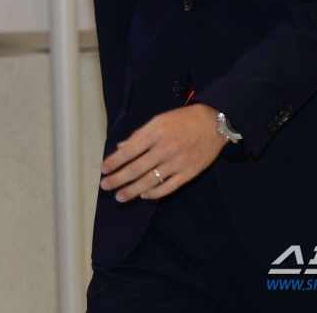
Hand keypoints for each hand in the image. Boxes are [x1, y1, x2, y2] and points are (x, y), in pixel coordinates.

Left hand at [100, 103, 227, 201]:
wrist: (214, 124)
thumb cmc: (184, 119)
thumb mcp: (160, 119)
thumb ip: (140, 134)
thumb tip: (120, 147)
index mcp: (157, 131)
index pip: (129, 150)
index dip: (114, 162)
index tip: (103, 169)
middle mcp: (165, 148)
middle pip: (136, 168)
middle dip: (118, 179)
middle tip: (105, 186)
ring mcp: (177, 162)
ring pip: (149, 181)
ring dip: (131, 190)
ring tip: (120, 196)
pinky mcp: (188, 173)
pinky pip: (167, 187)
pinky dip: (154, 193)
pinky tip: (143, 195)